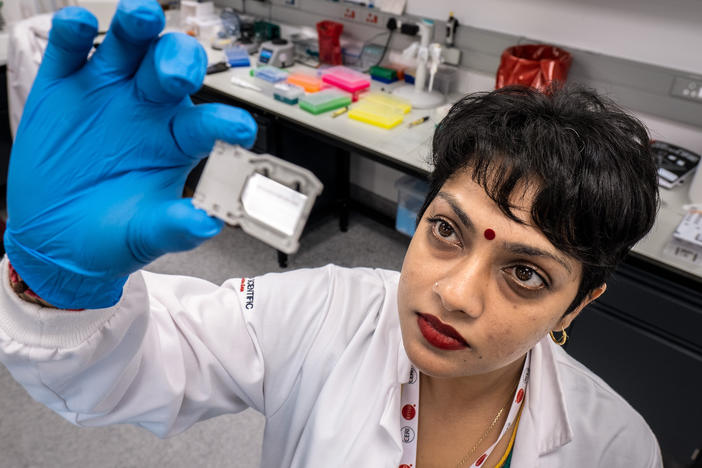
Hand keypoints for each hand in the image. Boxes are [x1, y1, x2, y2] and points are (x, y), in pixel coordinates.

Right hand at [4, 0, 256, 308]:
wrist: (52, 239)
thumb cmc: (109, 235)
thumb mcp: (143, 236)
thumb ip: (173, 228)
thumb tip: (207, 225)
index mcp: (178, 141)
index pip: (209, 122)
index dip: (226, 123)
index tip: (239, 130)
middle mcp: (149, 109)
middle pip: (173, 66)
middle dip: (180, 61)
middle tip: (176, 75)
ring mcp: (107, 92)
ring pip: (129, 45)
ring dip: (137, 26)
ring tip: (141, 16)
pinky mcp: (62, 86)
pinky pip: (70, 50)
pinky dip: (73, 32)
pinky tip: (78, 26)